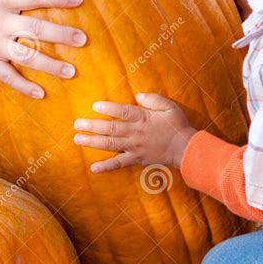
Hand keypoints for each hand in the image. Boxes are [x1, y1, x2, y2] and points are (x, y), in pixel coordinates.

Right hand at [0, 0, 85, 97]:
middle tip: (83, 39)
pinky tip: (41, 94)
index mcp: (0, 1)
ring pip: (25, 57)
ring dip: (49, 65)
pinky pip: (7, 77)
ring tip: (71, 71)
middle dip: (60, 35)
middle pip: (35, 30)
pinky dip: (23, 87)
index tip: (78, 0)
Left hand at [73, 92, 196, 172]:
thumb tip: (137, 95)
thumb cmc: (177, 125)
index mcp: (143, 118)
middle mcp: (136, 133)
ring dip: (93, 142)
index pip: (123, 112)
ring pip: (110, 144)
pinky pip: (119, 164)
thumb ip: (153, 99)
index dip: (109, 108)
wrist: (185, 149)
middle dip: (92, 126)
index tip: (95, 105)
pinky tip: (93, 168)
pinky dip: (106, 166)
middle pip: (111, 128)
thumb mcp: (169, 106)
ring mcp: (134, 147)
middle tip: (77, 124)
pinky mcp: (136, 159)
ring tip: (77, 139)